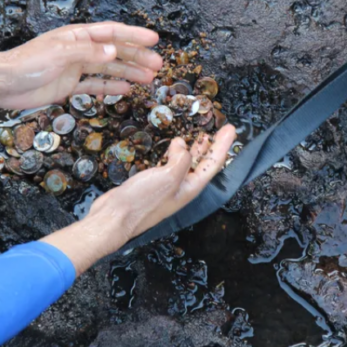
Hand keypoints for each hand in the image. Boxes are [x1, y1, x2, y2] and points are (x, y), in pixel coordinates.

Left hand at [0, 22, 162, 109]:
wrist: (4, 84)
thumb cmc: (27, 64)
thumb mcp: (59, 54)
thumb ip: (88, 52)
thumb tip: (114, 52)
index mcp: (77, 36)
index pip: (111, 33)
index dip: (133, 35)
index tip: (154, 40)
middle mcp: (79, 50)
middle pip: (114, 52)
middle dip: (137, 58)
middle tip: (157, 65)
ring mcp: (75, 68)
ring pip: (108, 69)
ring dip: (128, 73)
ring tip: (148, 79)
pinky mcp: (69, 85)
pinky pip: (95, 85)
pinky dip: (111, 87)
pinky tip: (126, 90)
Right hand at [41, 125, 236, 273]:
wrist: (115, 217)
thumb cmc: (143, 201)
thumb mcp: (169, 176)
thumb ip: (181, 159)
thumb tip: (181, 144)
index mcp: (190, 187)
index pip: (213, 163)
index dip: (223, 145)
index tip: (231, 129)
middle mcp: (182, 188)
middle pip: (202, 164)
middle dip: (212, 147)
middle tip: (221, 130)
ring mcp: (167, 187)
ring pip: (186, 164)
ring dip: (195, 149)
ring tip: (202, 136)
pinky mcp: (153, 184)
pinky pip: (170, 165)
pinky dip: (175, 153)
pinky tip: (173, 147)